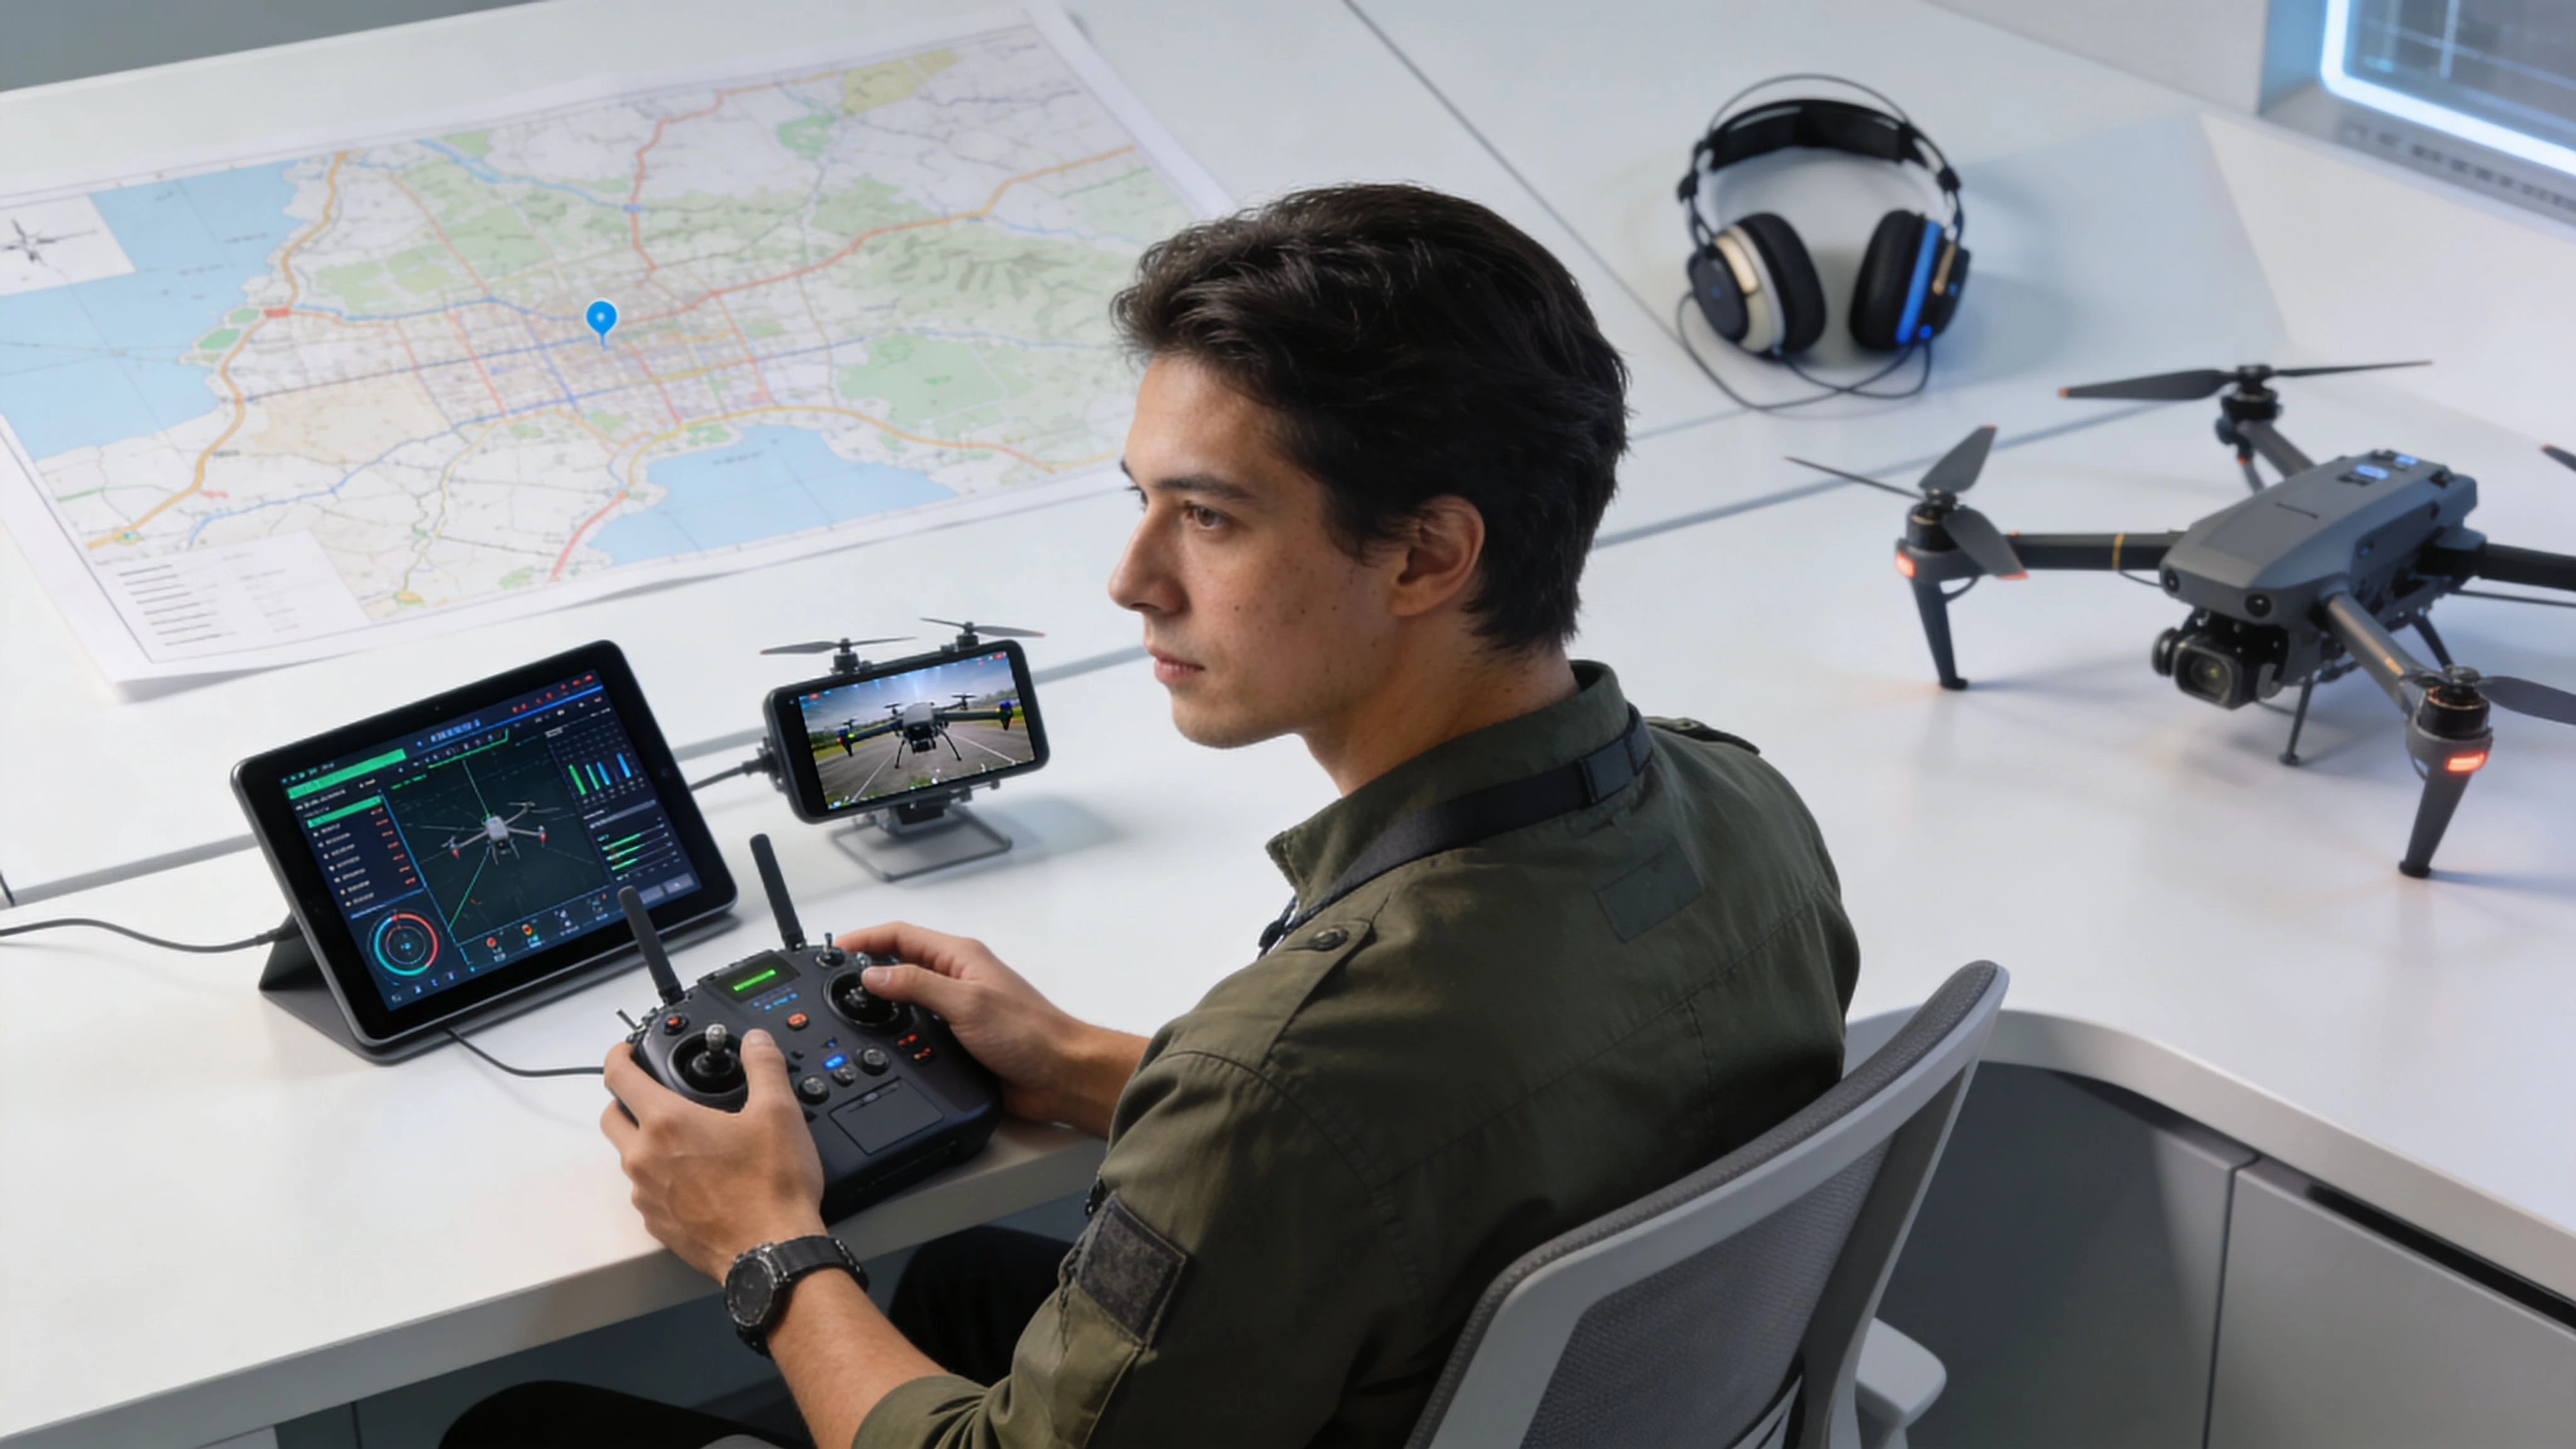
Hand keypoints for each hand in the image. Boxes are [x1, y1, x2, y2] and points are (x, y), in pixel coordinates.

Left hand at [600, 1029, 826, 1278]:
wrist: (773, 1252)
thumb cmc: (772, 1186)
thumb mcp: (778, 1113)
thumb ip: (764, 1067)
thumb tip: (756, 1042)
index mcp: (668, 1122)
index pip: (619, 1076)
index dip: (618, 1056)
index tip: (625, 1052)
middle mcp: (645, 1158)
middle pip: (611, 1117)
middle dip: (625, 1100)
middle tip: (654, 1095)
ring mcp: (646, 1195)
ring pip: (628, 1156)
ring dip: (644, 1141)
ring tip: (685, 1141)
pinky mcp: (656, 1224)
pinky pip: (644, 1191)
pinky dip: (659, 1178)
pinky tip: (695, 1179)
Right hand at [835, 922, 1145, 1138]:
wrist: (1060, 1076)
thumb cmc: (1028, 1033)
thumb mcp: (966, 1003)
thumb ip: (918, 985)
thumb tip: (872, 975)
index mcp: (960, 957)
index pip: (902, 935)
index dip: (866, 938)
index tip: (833, 948)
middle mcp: (957, 979)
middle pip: (900, 964)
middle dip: (866, 969)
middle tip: (832, 981)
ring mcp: (958, 1010)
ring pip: (907, 999)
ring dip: (880, 1003)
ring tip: (847, 1011)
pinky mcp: (958, 1040)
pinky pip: (919, 1030)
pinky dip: (897, 1032)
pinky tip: (880, 1043)